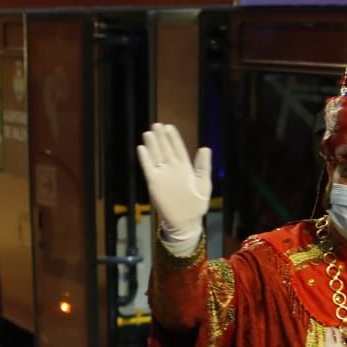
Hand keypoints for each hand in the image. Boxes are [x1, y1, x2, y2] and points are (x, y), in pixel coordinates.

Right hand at [136, 123, 209, 249]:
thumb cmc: (197, 204)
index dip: (173, 138)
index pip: (178, 148)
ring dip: (152, 145)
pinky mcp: (154, 183)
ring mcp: (163, 175)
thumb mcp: (204, 183)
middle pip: (166, 149)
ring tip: (148, 132)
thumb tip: (205, 148)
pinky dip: (145, 159)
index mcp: (185, 168)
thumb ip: (204, 166)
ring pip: (156, 156)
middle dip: (161, 137)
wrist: (186, 221)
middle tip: (157, 124)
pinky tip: (142, 148)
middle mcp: (172, 169)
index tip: (169, 127)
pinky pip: (148, 168)